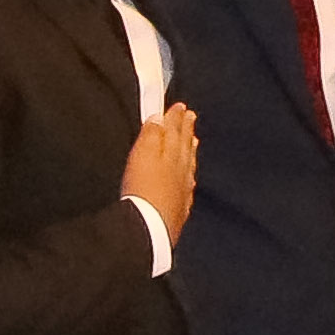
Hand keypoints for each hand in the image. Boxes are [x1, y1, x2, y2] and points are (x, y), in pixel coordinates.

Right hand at [127, 102, 200, 235]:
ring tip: (193, 141)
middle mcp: (181, 171)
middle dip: (186, 131)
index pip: (174, 132)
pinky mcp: (179, 209)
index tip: (181, 106)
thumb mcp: (141, 157)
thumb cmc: (142, 190)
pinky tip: (189, 179)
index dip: (176, 118)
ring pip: (189, 166)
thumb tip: (159, 118)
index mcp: (171, 155)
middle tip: (191, 117)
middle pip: (185, 147)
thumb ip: (151, 136)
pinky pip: (188, 187)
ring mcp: (182, 191)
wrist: (150, 227)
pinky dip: (189, 177)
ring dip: (189, 152)